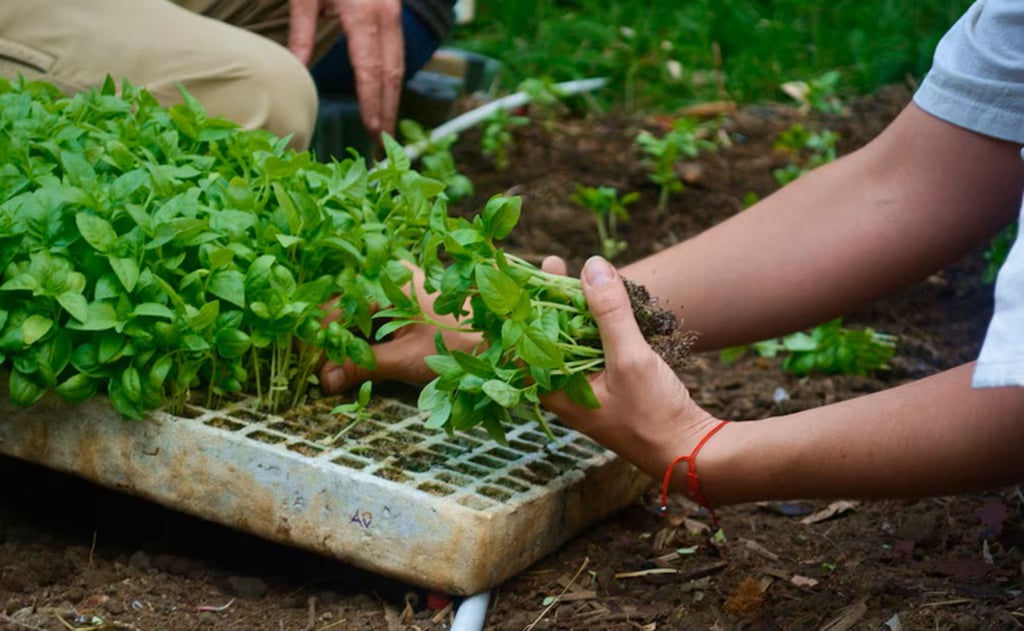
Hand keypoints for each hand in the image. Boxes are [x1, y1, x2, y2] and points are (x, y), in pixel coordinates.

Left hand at [289, 0, 403, 136]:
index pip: (370, 69)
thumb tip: (297, 69)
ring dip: (393, 97)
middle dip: (389, 110)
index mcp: (363, 14)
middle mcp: (385, 16)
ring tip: (386, 125)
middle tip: (384, 142)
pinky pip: (398, 50)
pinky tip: (386, 94)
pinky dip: (393, 77)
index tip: (372, 129)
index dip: (372, 102)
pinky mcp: (394, 10)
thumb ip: (302, 30)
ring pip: (400, 63)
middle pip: (392, 73)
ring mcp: (393, 12)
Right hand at [319, 263, 480, 393]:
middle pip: (342, 307)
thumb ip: (364, 366)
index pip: (336, 308)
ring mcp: (396, 285)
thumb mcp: (409, 358)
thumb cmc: (461, 344)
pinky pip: (370, 315)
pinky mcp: (403, 299)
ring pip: (354, 312)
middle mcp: (388, 273)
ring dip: (343, 341)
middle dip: (330, 341)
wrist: (503, 340)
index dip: (323, 344)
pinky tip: (354, 360)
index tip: (315, 375)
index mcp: (388, 278)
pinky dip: (360, 338)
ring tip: (333, 372)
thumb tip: (324, 381)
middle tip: (320, 376)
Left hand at [541, 256, 722, 479]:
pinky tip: (604, 305)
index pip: (523, 343)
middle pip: (547, 337)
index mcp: (555, 390)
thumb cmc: (653, 415)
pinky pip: (593, 350)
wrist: (689, 452)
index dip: (522, 307)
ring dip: (574, 310)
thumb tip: (592, 265)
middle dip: (549, 300)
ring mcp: (587, 389)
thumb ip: (610, 313)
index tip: (525, 275)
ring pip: (572, 342)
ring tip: (575, 276)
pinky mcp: (608, 386)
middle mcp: (565, 391)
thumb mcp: (630, 358)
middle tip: (554, 264)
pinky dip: (596, 326)